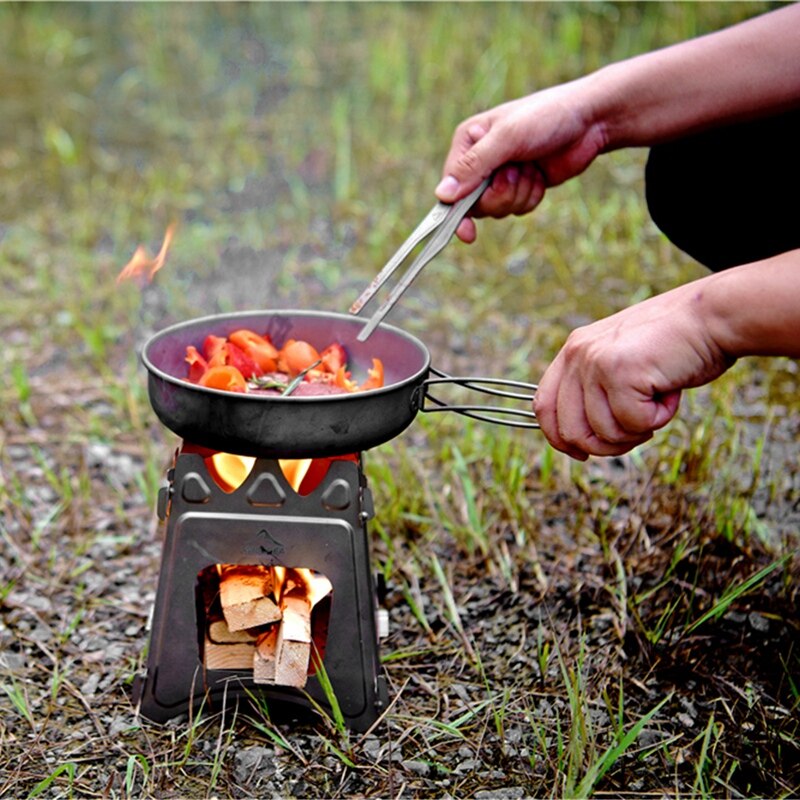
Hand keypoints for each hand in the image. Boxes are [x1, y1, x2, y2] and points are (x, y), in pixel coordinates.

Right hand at [436, 81, 608, 241]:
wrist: (589, 120)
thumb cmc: (546, 117)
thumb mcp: (507, 137)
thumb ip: (474, 166)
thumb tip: (442, 195)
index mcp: (468, 143)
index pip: (451, 187)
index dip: (457, 210)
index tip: (466, 233)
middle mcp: (480, 162)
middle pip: (475, 204)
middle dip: (500, 194)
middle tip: (516, 171)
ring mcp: (501, 177)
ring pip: (498, 210)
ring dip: (519, 193)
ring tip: (531, 167)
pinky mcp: (520, 188)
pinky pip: (518, 209)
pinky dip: (531, 196)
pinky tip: (540, 175)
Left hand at [532, 281, 734, 459]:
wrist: (714, 316)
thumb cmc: (676, 345)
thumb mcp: (623, 362)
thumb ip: (597, 390)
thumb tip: (580, 439)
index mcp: (573, 350)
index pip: (544, 406)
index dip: (560, 438)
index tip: (582, 454)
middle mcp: (577, 354)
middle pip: (570, 430)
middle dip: (606, 446)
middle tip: (639, 431)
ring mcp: (596, 362)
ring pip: (603, 432)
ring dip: (638, 430)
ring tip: (659, 399)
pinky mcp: (620, 372)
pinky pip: (632, 424)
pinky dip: (658, 418)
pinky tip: (669, 391)